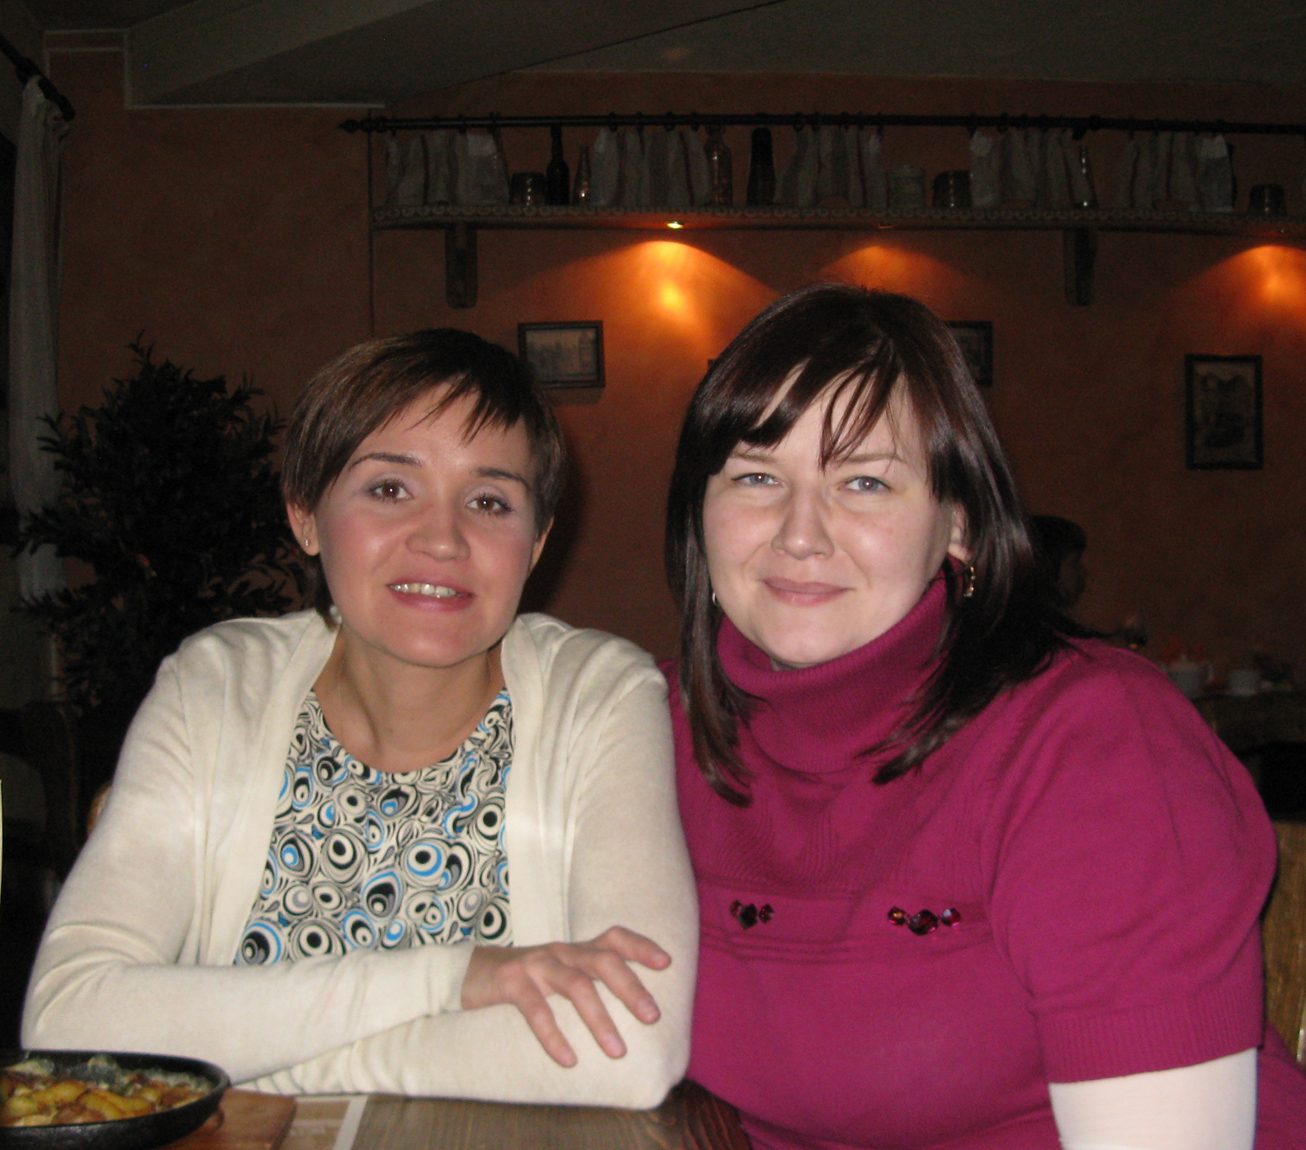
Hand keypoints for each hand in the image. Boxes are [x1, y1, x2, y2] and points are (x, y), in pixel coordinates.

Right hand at [460, 926, 669, 1066]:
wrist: (469, 973)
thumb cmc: (527, 981)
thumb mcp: (560, 975)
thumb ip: (589, 984)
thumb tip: (632, 1015)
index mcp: (576, 950)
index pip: (614, 938)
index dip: (641, 946)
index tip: (666, 962)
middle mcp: (561, 952)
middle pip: (603, 961)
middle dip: (630, 988)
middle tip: (653, 1017)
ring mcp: (536, 963)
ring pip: (576, 985)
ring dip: (599, 1019)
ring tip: (618, 1051)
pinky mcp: (511, 981)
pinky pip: (536, 1008)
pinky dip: (554, 1035)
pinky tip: (568, 1059)